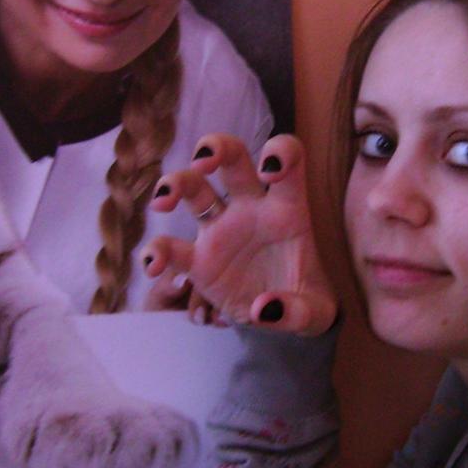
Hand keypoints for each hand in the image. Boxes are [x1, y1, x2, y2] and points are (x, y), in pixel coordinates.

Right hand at [141, 132, 336, 333]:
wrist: (280, 320)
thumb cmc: (304, 303)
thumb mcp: (315, 313)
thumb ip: (296, 312)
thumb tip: (262, 307)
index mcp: (287, 211)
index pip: (289, 162)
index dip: (280, 153)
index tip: (270, 171)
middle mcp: (250, 210)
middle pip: (232, 158)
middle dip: (216, 147)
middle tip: (202, 161)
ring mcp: (220, 230)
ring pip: (194, 187)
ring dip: (174, 183)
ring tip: (161, 202)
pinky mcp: (197, 259)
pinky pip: (169, 246)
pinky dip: (155, 252)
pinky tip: (153, 266)